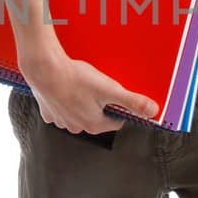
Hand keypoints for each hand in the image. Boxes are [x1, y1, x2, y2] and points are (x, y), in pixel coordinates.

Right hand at [20, 50, 158, 134]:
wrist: (44, 69)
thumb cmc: (75, 79)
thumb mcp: (109, 89)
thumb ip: (132, 101)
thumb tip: (153, 111)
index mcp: (94, 125)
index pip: (116, 120)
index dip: (119, 105)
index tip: (114, 92)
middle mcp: (77, 128)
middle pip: (97, 117)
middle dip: (100, 103)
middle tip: (96, 85)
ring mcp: (61, 121)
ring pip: (79, 113)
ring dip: (82, 101)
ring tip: (80, 84)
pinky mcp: (48, 112)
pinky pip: (61, 109)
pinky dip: (65, 100)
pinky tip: (66, 87)